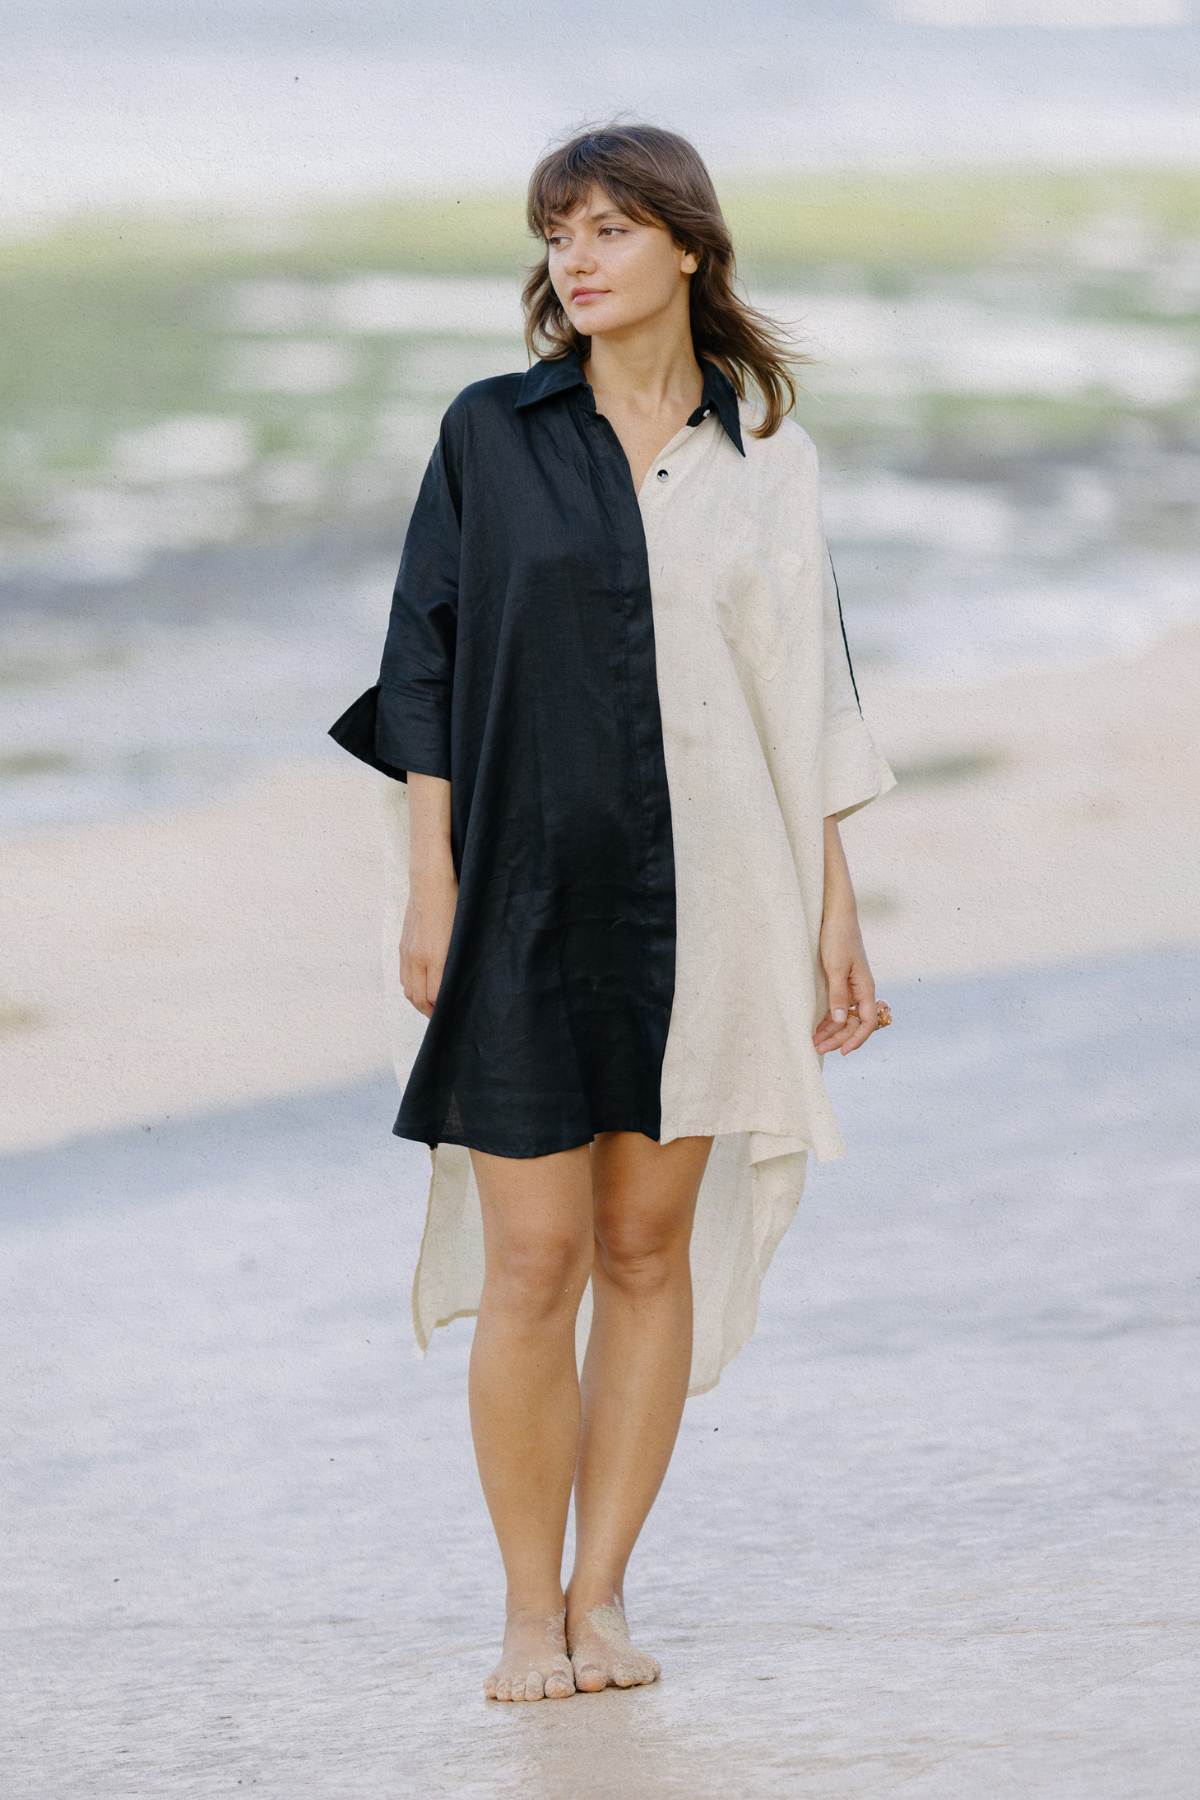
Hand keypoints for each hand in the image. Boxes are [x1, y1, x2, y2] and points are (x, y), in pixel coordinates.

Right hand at [400, 870, 458, 1016]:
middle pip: (418, 998)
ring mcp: (407, 952)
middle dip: (430, 1012)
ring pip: (408, 989)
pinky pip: (403, 976)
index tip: (453, 1014)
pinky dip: (412, 987)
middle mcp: (417, 958)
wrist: (430, 883)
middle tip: (444, 1016)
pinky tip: (422, 986)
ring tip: (433, 1004)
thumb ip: (458, 962)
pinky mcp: (403, 946)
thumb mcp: (462, 935)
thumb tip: (460, 982)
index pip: (433, 997)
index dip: (442, 1010)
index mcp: (434, 956)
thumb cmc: (454, 905)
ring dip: (419, 1001)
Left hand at [813, 905, 882, 1055]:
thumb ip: (838, 995)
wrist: (836, 914)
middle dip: (838, 1038)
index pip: (867, 1021)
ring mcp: (851, 986)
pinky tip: (816, 1026)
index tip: (842, 1051)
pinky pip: (838, 1007)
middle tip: (817, 1049)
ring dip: (831, 1030)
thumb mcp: (835, 967)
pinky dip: (828, 1019)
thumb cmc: (838, 937)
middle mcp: (861, 990)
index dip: (857, 1039)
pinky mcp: (840, 981)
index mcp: (865, 987)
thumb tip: (839, 1021)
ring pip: (845, 1017)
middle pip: (854, 1023)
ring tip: (814, 1042)